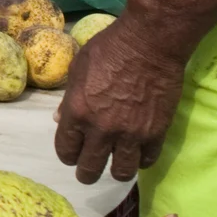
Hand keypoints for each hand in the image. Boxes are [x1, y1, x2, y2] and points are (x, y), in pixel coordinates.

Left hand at [53, 22, 186, 183]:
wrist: (149, 44)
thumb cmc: (109, 49)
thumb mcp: (78, 69)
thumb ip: (68, 99)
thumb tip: (60, 120)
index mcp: (77, 112)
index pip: (66, 150)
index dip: (67, 155)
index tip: (72, 154)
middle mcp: (101, 129)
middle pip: (90, 169)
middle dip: (86, 173)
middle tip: (89, 170)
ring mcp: (130, 134)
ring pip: (121, 172)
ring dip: (116, 171)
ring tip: (115, 166)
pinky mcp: (156, 133)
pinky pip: (147, 160)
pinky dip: (141, 160)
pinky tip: (138, 153)